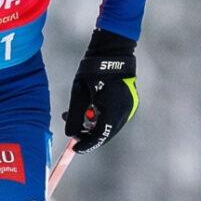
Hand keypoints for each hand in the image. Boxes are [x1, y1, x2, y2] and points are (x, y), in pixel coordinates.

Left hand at [63, 29, 138, 151]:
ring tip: (78, 114)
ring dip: (94, 124)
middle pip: (106, 133)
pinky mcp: (130, 103)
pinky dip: (102, 117)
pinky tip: (91, 109)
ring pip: (110, 125)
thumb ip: (74, 116)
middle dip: (89, 133)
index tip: (75, 148)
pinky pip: (114, 117)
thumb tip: (70, 134)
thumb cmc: (93, 70)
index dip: (87, 145)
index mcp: (112, 110)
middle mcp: (125, 112)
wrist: (112, 51)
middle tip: (73, 130)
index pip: (100, 136)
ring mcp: (130, 107)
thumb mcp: (79, 93)